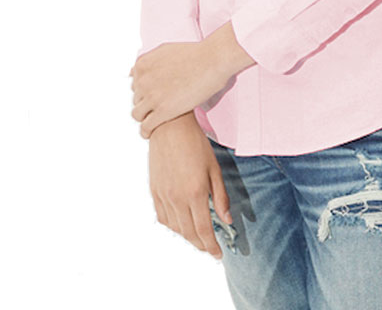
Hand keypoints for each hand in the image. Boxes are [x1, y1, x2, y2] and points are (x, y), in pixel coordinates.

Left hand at [129, 20, 255, 137]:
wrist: (213, 60)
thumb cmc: (195, 54)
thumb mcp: (165, 51)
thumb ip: (149, 61)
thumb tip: (134, 71)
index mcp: (142, 65)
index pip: (135, 84)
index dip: (146, 90)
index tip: (157, 94)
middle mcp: (143, 80)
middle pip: (137, 99)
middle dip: (147, 103)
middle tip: (161, 106)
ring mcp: (152, 96)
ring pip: (138, 114)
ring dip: (146, 117)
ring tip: (156, 120)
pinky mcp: (163, 111)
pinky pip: (146, 127)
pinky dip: (146, 132)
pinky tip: (152, 132)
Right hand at [148, 112, 231, 259]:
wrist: (170, 127)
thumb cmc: (196, 144)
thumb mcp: (215, 168)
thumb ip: (220, 196)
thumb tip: (227, 219)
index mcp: (195, 192)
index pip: (204, 230)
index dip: (211, 246)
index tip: (218, 254)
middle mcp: (177, 198)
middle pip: (189, 233)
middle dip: (201, 245)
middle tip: (210, 250)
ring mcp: (164, 195)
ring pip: (175, 228)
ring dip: (187, 237)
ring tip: (198, 238)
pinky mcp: (155, 191)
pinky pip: (163, 217)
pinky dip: (173, 226)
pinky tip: (181, 225)